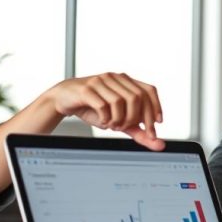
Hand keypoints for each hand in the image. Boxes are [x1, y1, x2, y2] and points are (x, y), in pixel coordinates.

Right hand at [48, 73, 163, 149]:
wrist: (63, 100)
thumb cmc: (93, 108)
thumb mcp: (119, 120)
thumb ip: (138, 131)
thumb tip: (158, 144)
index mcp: (126, 81)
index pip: (148, 90)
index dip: (156, 107)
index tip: (156, 124)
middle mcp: (115, 78)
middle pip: (137, 97)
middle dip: (136, 118)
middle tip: (126, 128)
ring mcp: (101, 81)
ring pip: (121, 101)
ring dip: (120, 119)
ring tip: (113, 125)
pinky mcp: (87, 88)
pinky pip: (103, 105)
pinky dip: (106, 118)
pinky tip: (103, 121)